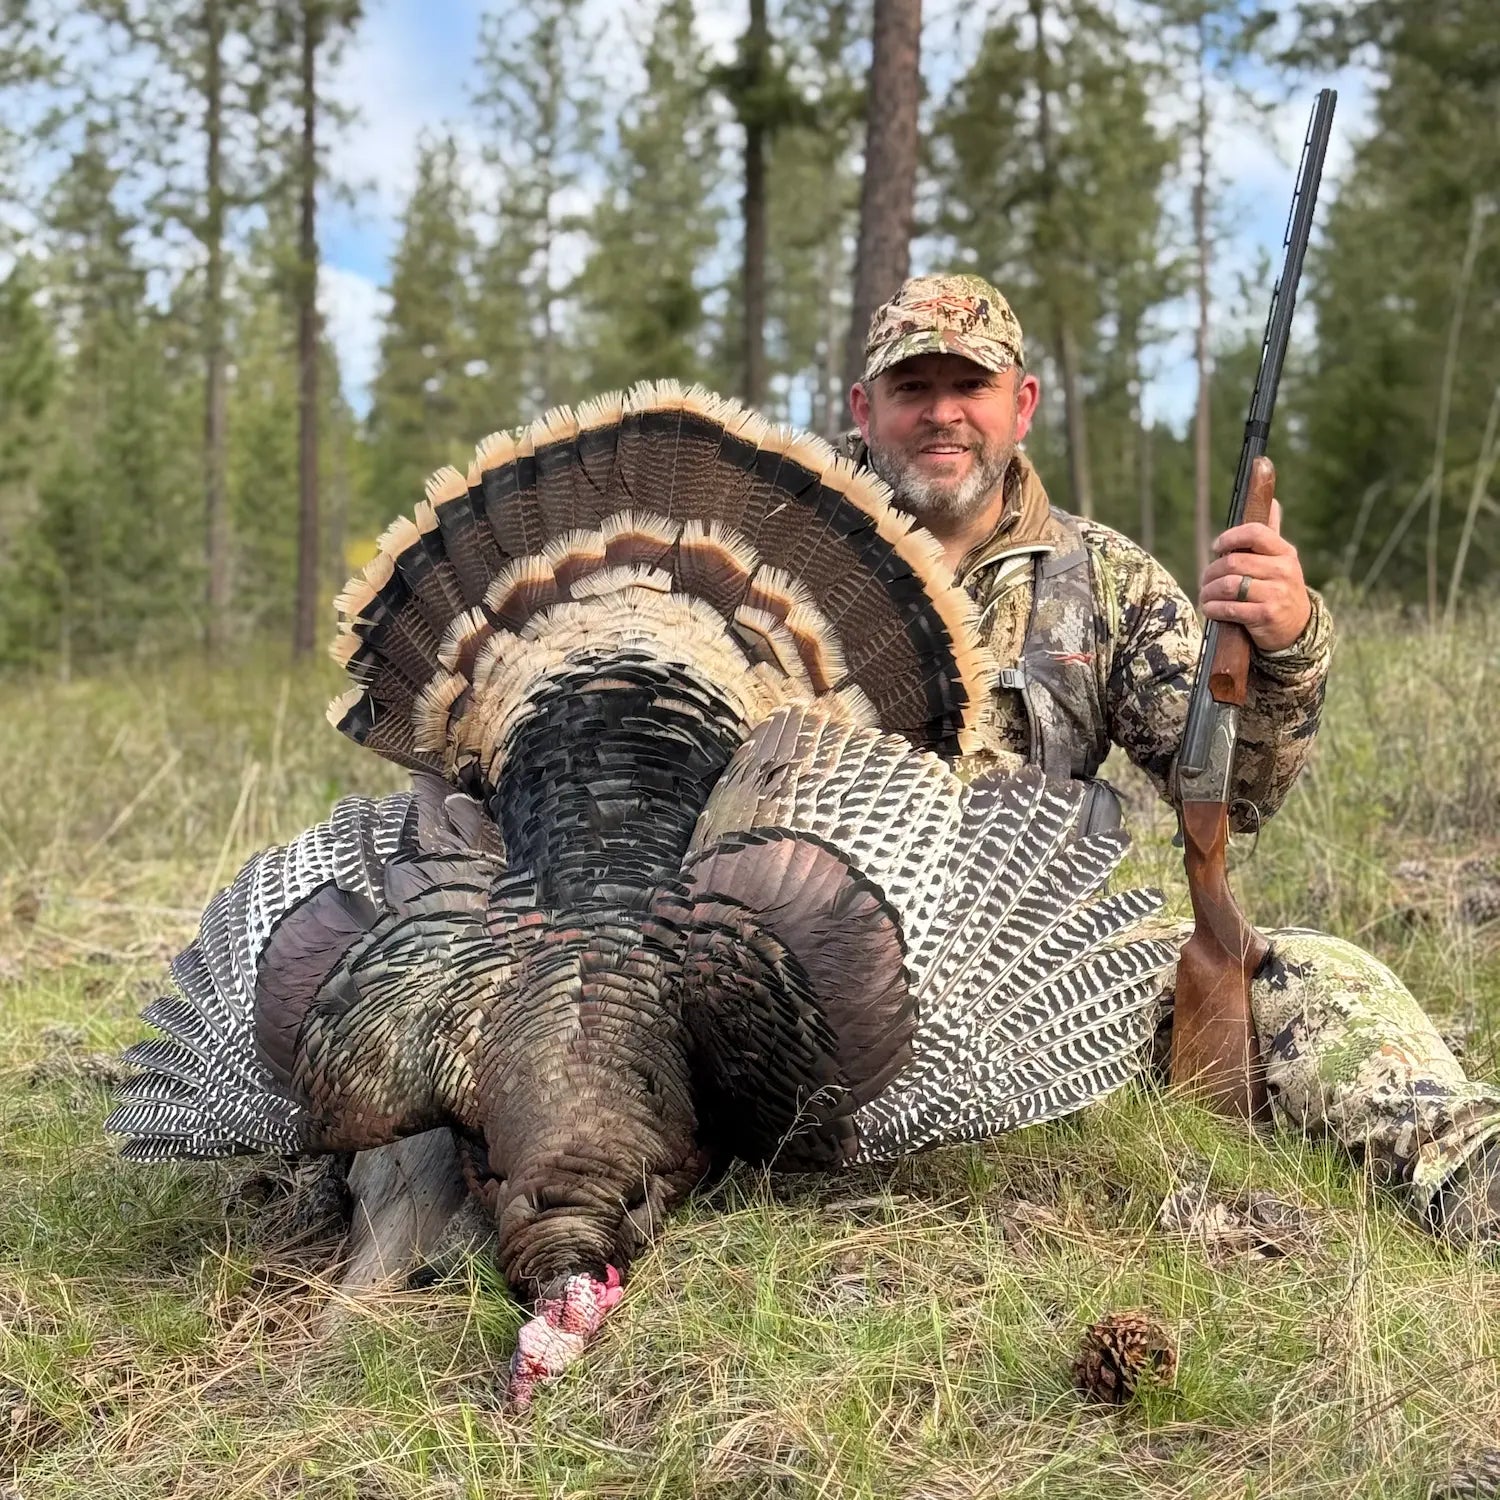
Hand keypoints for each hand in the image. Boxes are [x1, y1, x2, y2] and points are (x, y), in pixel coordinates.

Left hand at [1198, 497, 1311, 652]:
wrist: (1297, 627)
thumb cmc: (1280, 588)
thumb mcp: (1281, 561)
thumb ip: (1271, 535)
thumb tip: (1272, 502)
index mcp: (1285, 553)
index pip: (1256, 533)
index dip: (1230, 537)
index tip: (1217, 547)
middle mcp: (1283, 571)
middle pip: (1234, 562)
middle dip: (1211, 571)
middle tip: (1204, 579)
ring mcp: (1276, 594)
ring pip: (1229, 585)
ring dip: (1209, 591)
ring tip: (1205, 594)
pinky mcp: (1265, 616)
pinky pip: (1230, 608)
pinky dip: (1213, 608)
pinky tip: (1209, 608)